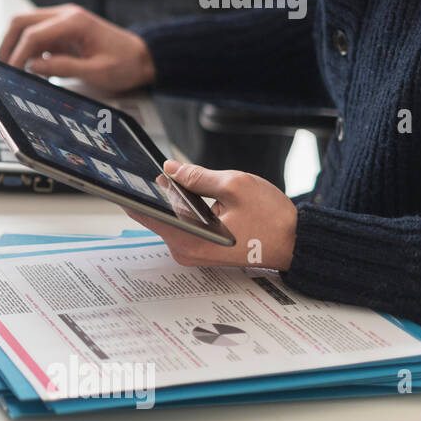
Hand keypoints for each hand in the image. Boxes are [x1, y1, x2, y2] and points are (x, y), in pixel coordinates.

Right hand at [0, 3, 154, 92]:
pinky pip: (36, 37)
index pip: (33, 34)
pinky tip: (34, 69)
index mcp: (74, 22)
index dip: (17, 55)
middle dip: (8, 45)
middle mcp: (65, 15)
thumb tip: (32, 67)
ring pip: (25, 27)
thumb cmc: (125, 64)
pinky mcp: (62, 31)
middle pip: (21, 22)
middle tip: (4, 69)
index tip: (10, 73)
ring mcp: (63, 21)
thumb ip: (63, 68)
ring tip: (17, 71)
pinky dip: (29, 51)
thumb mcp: (96, 71)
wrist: (143, 57)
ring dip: (16, 47)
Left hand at [124, 160, 298, 270]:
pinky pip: (184, 224)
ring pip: (172, 218)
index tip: (123, 176)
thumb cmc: (272, 219)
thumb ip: (198, 176)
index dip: (134, 193)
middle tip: (158, 169)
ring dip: (175, 199)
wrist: (297, 244)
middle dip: (160, 192)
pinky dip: (185, 209)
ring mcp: (192, 252)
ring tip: (177, 179)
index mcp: (189, 238)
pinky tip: (192, 194)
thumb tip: (169, 168)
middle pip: (158, 214)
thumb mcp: (235, 185)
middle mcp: (185, 250)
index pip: (146, 214)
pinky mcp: (200, 249)